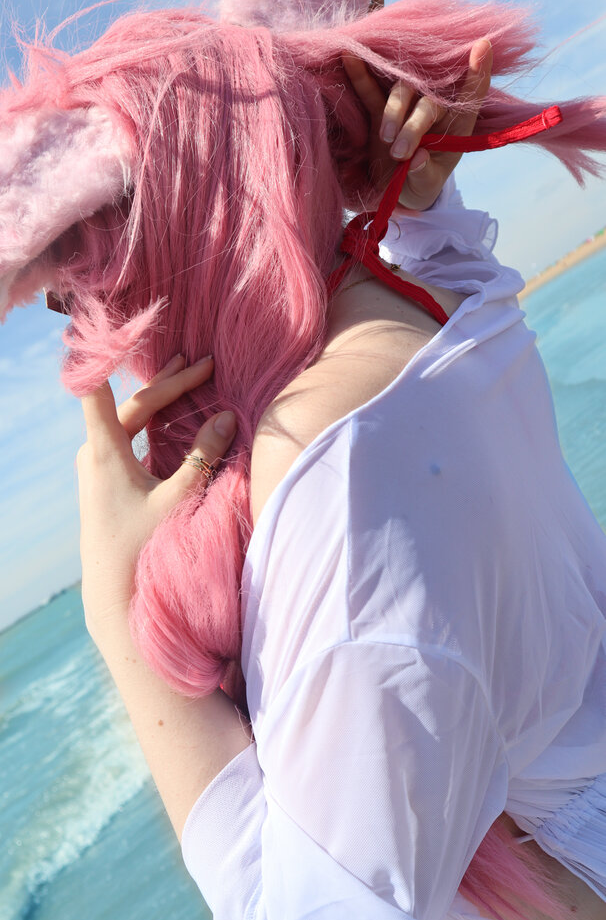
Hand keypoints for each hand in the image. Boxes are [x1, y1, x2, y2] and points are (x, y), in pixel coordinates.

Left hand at [77, 354, 236, 637]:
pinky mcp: (105, 480)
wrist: (111, 593)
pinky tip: (174, 416)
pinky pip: (128, 434)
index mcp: (104, 451)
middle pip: (131, 404)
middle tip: (202, 362)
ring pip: (129, 418)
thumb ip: (203, 457)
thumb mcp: (179, 500)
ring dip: (161, 398)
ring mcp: (97, 467)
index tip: (120, 326)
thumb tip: (228, 416)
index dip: (108, 355)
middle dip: (169, 382)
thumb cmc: (144, 547)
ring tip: (187, 374)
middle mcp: (94, 453)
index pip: (97, 389)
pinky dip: (154, 419)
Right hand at [342, 38, 492, 212]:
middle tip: (400, 155)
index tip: (481, 47)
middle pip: (428, 100)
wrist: (395, 190)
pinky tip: (350, 56)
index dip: (478, 71)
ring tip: (386, 140)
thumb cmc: (420, 186)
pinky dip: (361, 74)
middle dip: (414, 125)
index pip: (472, 95)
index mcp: (456, 125)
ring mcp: (406, 105)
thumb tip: (418, 159)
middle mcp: (434, 108)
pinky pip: (371, 89)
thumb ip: (424, 174)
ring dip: (393, 111)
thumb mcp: (426, 187)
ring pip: (402, 91)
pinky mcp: (380, 109)